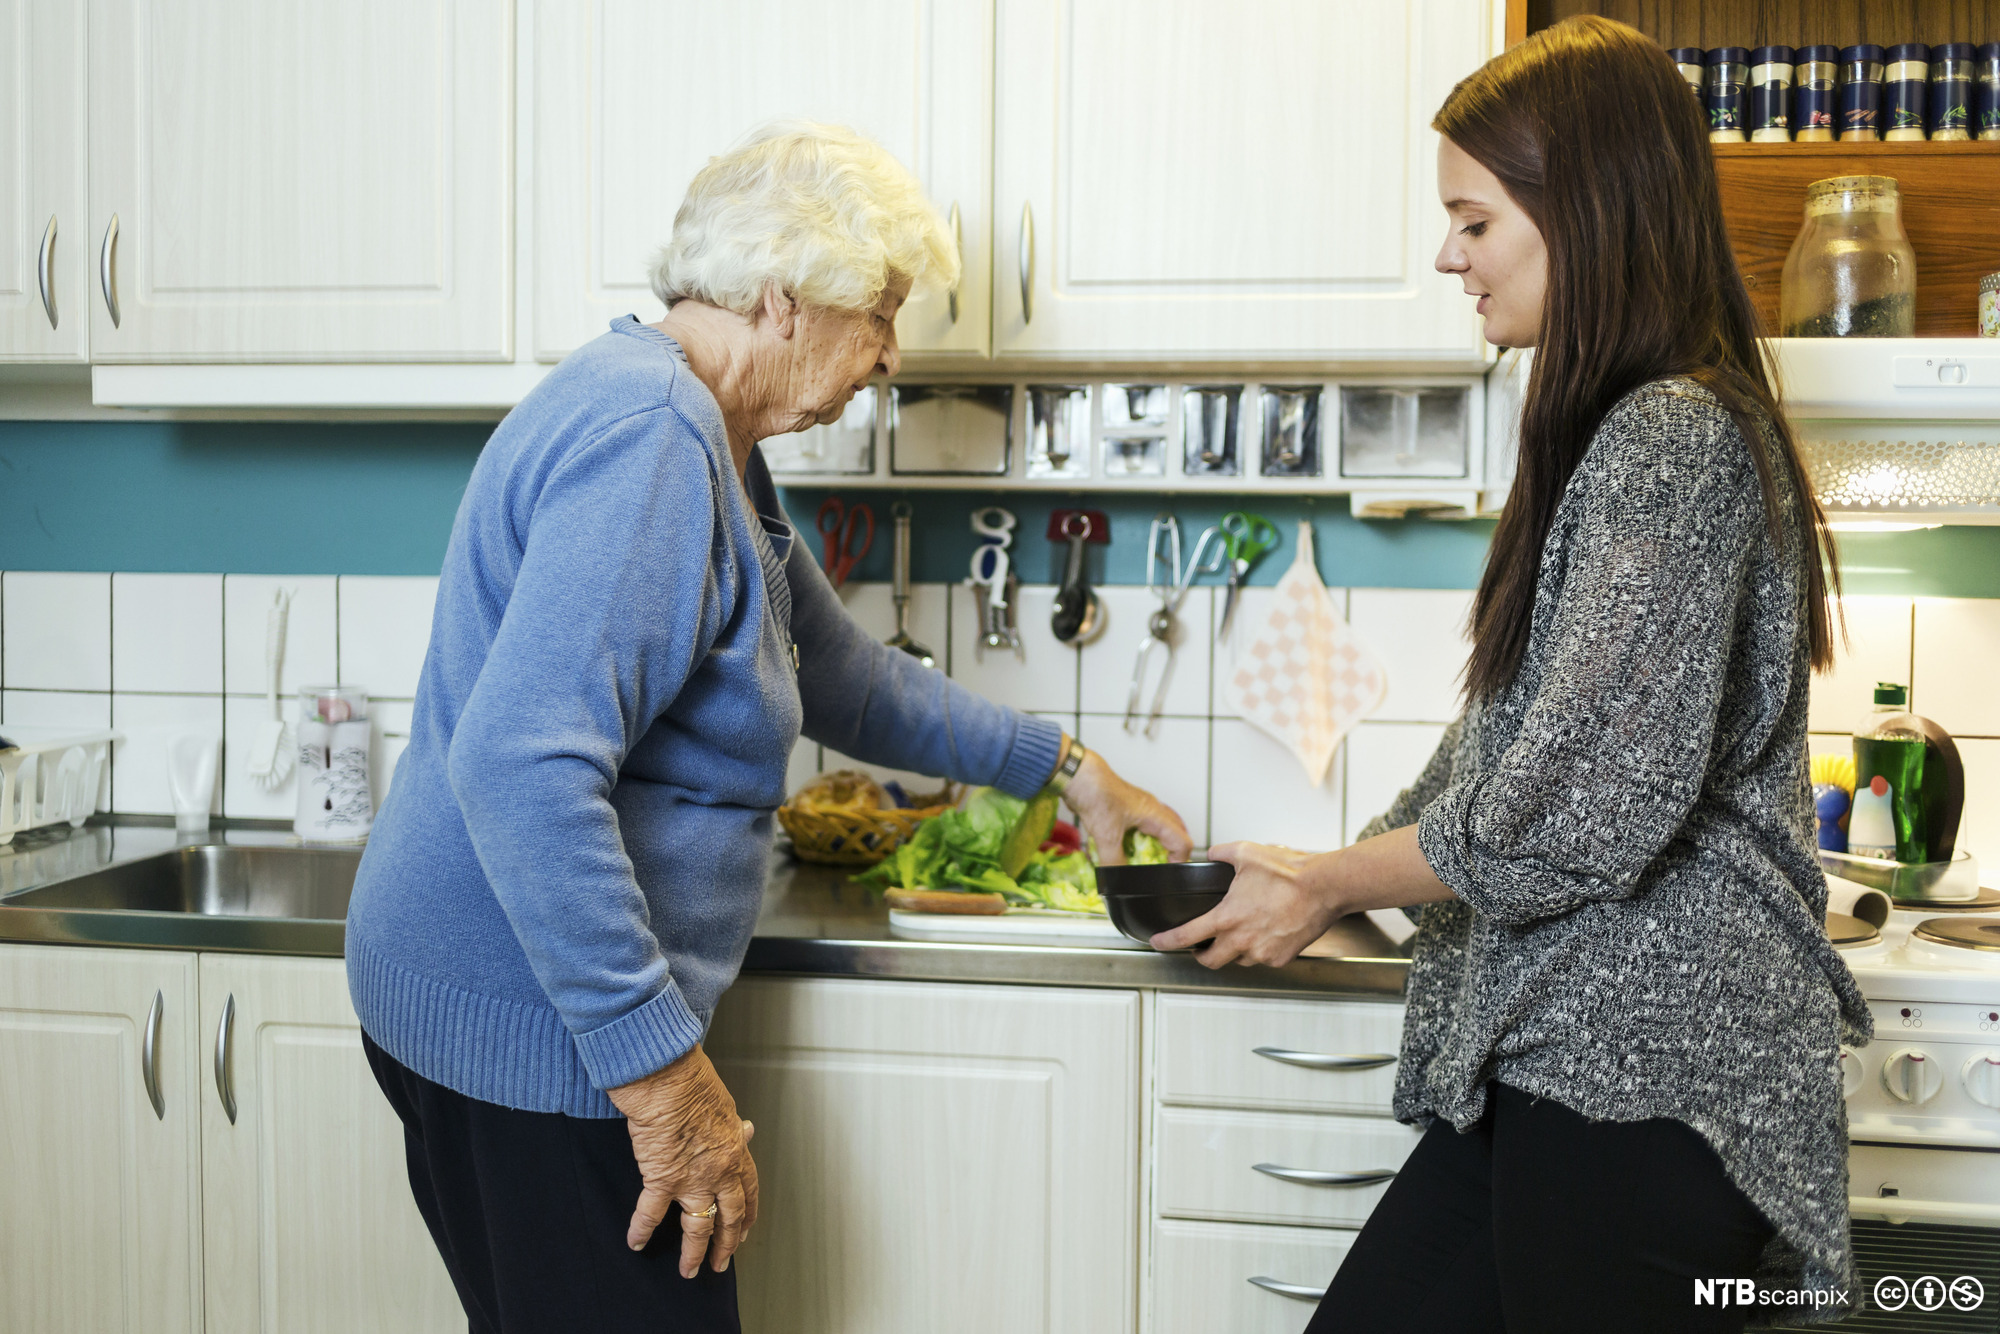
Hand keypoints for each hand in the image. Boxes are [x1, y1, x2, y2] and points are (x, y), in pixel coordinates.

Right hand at [607, 1045, 759, 1276]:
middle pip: (729, 1217)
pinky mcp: (661, 1178)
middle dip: (726, 1244)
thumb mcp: (724, 1105)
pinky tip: (636, 1243)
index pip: (748, 1191)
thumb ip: (733, 1127)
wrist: (668, 1079)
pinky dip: (641, 1230)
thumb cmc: (692, 1083)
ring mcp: (691, 1178)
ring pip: (698, 1227)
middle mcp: (719, 1171)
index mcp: (735, 1151)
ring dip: (693, 1253)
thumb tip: (747, 1131)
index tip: (744, 1231)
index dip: (747, 1215)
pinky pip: (651, 1213)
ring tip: (689, 1271)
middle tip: (721, 1263)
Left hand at [1062, 747, 1192, 864]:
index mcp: (1155, 815)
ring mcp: (1141, 806)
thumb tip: (1115, 880)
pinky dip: (1140, 837)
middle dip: (1171, 853)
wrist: (1078, 774)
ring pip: (1160, 827)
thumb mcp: (1105, 836)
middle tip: (1160, 867)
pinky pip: (1143, 824)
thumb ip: (1113, 862)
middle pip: (1176, 833)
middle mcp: (1152, 809)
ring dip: (1156, 844)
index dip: (1179, 860)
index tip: (1167, 874)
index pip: (1182, 841)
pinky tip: (1126, 846)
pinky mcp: (1128, 805)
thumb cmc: (1096, 796)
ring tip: (1145, 860)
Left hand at [1152, 840, 1339, 967]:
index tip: (1158, 943)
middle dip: (1201, 955)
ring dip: (1235, 950)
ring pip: (1239, 960)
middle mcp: (1242, 940)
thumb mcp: (1246, 853)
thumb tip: (1211, 854)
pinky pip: (1264, 958)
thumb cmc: (1289, 872)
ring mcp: (1263, 952)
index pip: (1187, 935)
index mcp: (1227, 917)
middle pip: (1211, 961)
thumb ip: (1221, 854)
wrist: (1324, 887)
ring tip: (1242, 933)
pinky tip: (1267, 933)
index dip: (1168, 941)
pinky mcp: (1282, 958)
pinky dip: (1261, 949)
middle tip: (1200, 948)